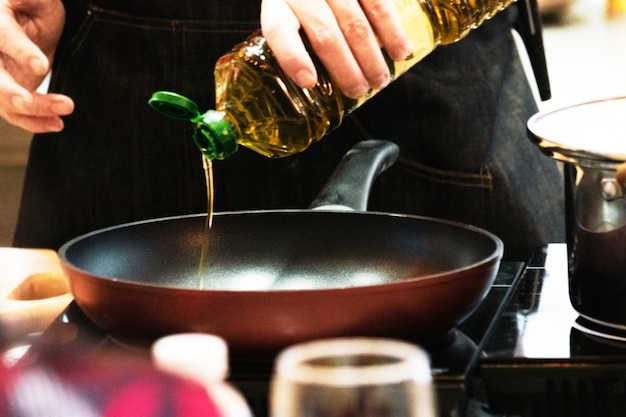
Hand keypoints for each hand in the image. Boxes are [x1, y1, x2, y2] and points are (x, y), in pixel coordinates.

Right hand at [0, 0, 73, 132]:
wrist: (29, 22)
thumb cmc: (31, 5)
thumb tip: (23, 3)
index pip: (2, 37)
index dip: (20, 52)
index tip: (42, 67)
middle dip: (9, 93)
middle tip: (26, 101)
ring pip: (5, 102)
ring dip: (35, 110)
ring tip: (66, 107)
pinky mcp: (9, 94)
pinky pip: (16, 114)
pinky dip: (36, 122)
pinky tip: (57, 124)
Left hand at [260, 0, 412, 98]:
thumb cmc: (309, 1)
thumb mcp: (291, 11)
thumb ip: (299, 36)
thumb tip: (316, 83)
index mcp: (279, 1)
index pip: (280, 28)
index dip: (294, 57)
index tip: (309, 82)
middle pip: (325, 34)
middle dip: (345, 70)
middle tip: (358, 90)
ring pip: (354, 24)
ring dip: (371, 58)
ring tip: (380, 80)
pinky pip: (379, 4)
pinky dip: (393, 32)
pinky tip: (401, 52)